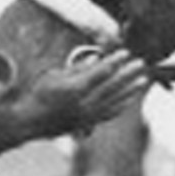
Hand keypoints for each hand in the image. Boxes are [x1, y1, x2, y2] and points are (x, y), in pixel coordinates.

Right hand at [13, 49, 150, 136]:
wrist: (31, 122)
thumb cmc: (40, 94)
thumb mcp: (53, 76)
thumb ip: (77, 69)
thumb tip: (96, 59)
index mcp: (74, 89)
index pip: (100, 73)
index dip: (114, 62)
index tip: (125, 53)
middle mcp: (83, 103)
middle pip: (112, 86)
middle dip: (128, 74)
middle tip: (141, 63)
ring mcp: (88, 115)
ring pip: (114, 101)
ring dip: (130, 89)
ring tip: (143, 80)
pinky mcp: (89, 123)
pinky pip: (110, 113)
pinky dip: (122, 104)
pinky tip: (131, 97)